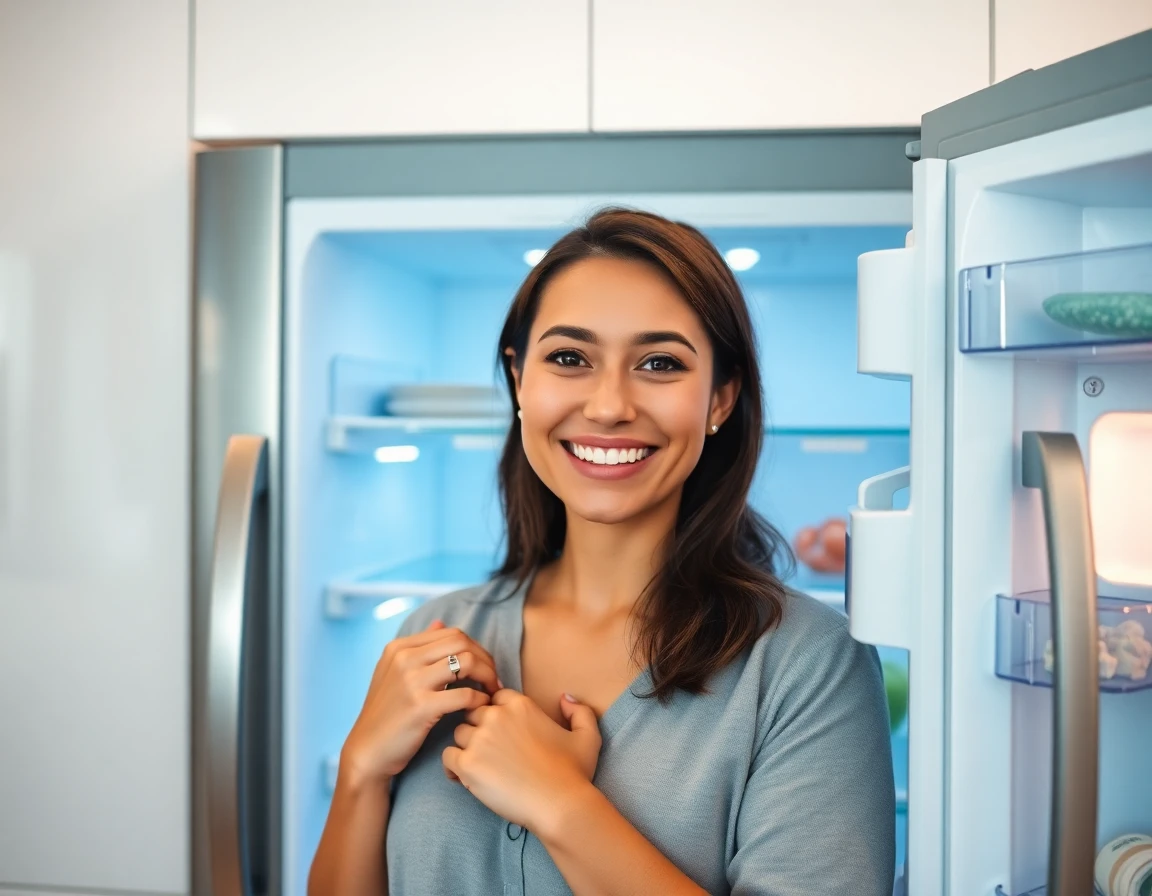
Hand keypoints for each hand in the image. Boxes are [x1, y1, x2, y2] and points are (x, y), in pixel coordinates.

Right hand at [340, 620, 500, 787]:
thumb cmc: (387, 714)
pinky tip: (480, 709)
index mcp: (399, 647)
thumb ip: (418, 647)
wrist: (368, 751)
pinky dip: (480, 700)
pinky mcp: (421, 707)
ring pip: (467, 662)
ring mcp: (412, 682)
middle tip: (494, 679)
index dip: (475, 648)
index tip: (485, 667)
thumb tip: (440, 623)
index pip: (451, 633)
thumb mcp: (394, 673)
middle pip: (462, 643)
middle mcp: (404, 659)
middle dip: (486, 659)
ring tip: (491, 693)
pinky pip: (465, 695)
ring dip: (487, 677)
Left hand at [441, 689, 601, 831]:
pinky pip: (447, 757)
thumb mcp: (587, 736)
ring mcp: (480, 739)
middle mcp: (497, 716)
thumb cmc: (574, 773)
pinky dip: (453, 767)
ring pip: (460, 733)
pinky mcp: (468, 764)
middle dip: (479, 728)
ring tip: (478, 765)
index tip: (501, 731)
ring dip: (466, 747)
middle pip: (474, 712)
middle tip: (490, 750)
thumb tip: (565, 698)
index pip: (495, 697)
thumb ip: (579, 711)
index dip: (496, 713)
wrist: (560, 804)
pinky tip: (464, 778)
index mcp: (520, 705)